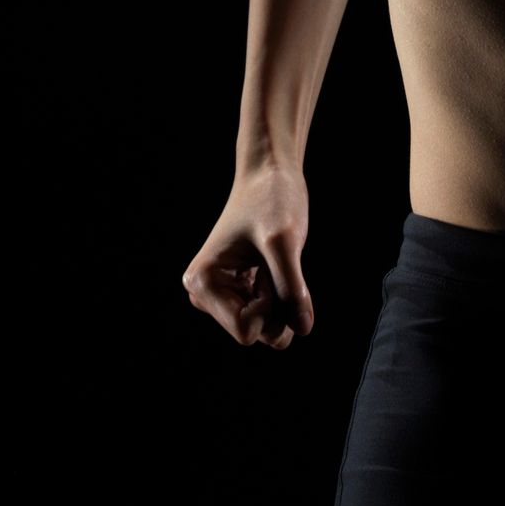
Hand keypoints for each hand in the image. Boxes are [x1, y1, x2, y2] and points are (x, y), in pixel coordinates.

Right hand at [182, 162, 314, 349]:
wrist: (270, 173)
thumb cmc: (271, 198)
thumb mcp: (285, 241)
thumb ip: (291, 288)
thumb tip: (302, 328)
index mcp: (202, 283)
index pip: (246, 331)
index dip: (271, 305)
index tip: (271, 268)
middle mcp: (205, 294)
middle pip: (256, 332)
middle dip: (276, 302)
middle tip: (274, 261)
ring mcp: (222, 295)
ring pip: (266, 327)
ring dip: (281, 298)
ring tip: (273, 261)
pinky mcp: (240, 291)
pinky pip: (270, 315)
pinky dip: (281, 292)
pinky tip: (272, 264)